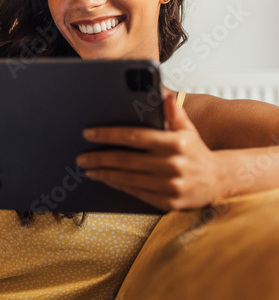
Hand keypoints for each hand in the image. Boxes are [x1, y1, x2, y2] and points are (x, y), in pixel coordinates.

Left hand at [76, 92, 222, 210]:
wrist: (219, 181)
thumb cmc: (197, 151)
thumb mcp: (188, 129)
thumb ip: (174, 113)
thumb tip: (163, 96)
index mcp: (176, 143)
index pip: (135, 136)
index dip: (109, 134)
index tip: (88, 133)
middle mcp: (173, 165)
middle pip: (126, 160)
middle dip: (99, 158)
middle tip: (81, 156)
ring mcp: (170, 186)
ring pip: (128, 178)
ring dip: (104, 173)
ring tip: (88, 168)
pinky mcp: (168, 202)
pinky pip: (136, 192)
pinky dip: (118, 185)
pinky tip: (106, 179)